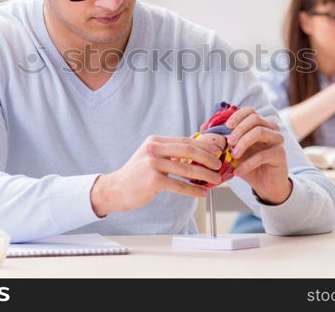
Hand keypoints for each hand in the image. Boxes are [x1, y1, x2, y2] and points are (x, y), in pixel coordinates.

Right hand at [90, 135, 222, 216]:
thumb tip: (195, 154)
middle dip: (207, 158)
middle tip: (219, 165)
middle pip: (188, 150)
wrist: (115, 189)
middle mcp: (154, 149)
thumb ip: (169, 153)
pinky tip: (202, 193)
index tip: (216, 152)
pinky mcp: (153, 179)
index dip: (203, 146)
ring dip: (204, 175)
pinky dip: (193, 190)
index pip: (185, 140)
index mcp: (155, 141)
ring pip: (186, 168)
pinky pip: (179, 185)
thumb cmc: (136, 175)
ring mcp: (153, 163)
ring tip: (215, 180)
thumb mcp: (150, 157)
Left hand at [223, 107, 291, 204]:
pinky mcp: (280, 154)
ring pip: (259, 132)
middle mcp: (271, 129)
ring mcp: (277, 140)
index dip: (237, 116)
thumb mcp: (233, 151)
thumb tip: (203, 126)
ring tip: (233, 155)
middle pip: (255, 118)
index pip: (250, 111)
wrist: (266, 185)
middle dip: (238, 129)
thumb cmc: (249, 165)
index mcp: (260, 124)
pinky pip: (263, 155)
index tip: (227, 126)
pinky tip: (238, 171)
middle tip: (228, 142)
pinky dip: (247, 163)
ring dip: (243, 143)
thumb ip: (221, 139)